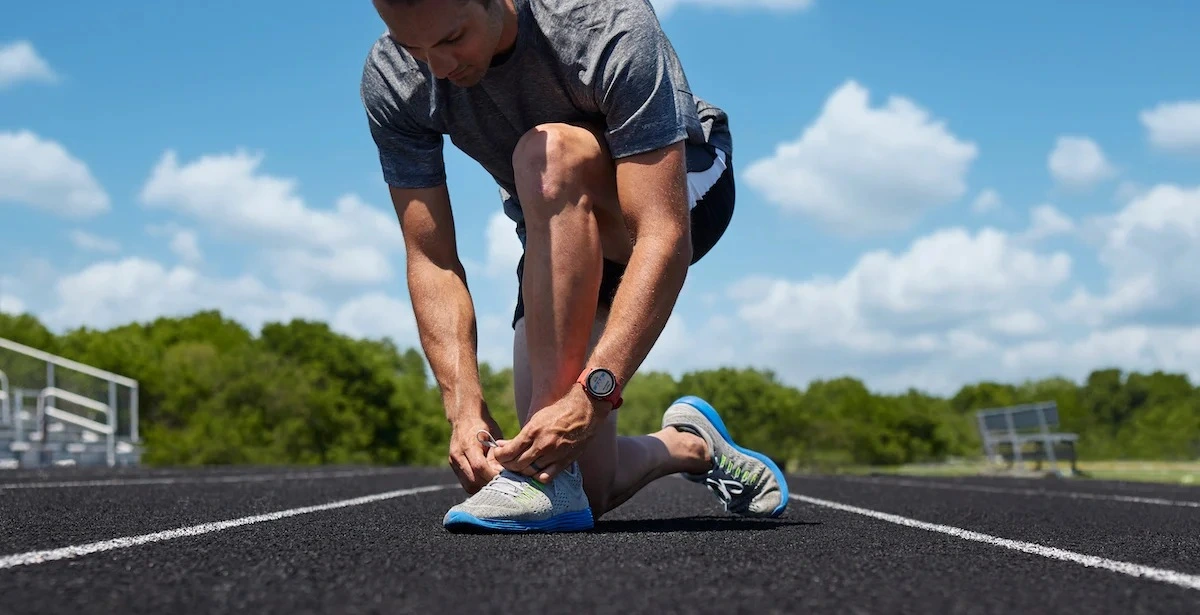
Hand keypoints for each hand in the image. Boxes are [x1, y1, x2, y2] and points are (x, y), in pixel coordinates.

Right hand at [448, 411, 504, 493]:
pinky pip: (466, 483)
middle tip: (503, 484)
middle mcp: (457, 455)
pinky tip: (487, 480)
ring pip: (469, 486)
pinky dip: (477, 485)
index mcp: (468, 445)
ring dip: (483, 488)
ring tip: (495, 484)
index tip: (506, 478)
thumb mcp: (494, 436)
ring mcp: (453, 462)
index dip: (493, 475)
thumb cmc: (483, 425)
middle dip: (489, 484)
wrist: (464, 417)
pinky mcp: (453, 466)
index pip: (480, 467)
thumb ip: (498, 454)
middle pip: (473, 480)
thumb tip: (506, 473)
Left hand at [493, 387, 607, 482]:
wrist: (584, 411)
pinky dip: (538, 477)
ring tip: (520, 466)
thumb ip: (520, 436)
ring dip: (522, 471)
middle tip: (507, 462)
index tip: (499, 455)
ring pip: (529, 472)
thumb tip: (502, 445)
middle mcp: (542, 445)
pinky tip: (536, 471)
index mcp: (532, 431)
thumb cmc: (558, 413)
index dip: (500, 456)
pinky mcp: (564, 461)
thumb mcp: (536, 419)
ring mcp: (554, 455)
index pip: (509, 452)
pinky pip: (546, 477)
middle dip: (508, 465)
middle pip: (517, 465)